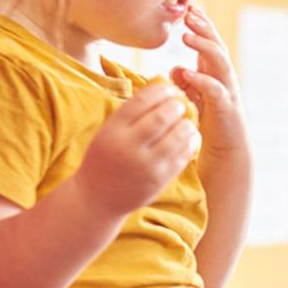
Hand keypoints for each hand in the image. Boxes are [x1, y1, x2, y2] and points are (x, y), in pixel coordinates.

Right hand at [69, 84, 197, 215]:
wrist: (96, 198)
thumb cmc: (105, 158)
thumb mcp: (108, 132)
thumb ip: (130, 114)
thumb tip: (162, 88)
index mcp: (113, 130)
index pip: (142, 101)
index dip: (161, 91)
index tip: (170, 88)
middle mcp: (128, 147)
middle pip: (162, 117)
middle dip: (177, 106)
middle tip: (181, 104)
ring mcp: (146, 165)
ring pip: (177, 136)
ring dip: (186, 124)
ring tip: (186, 121)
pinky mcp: (160, 179)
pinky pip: (183, 156)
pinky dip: (190, 143)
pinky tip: (189, 137)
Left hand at [170, 5, 247, 164]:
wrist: (226, 152)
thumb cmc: (208, 124)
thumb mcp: (194, 97)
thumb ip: (186, 81)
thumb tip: (175, 68)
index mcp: (216, 73)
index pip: (211, 43)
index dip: (202, 25)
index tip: (188, 8)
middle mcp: (224, 79)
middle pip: (217, 47)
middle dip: (204, 29)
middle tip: (189, 14)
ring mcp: (227, 92)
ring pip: (220, 63)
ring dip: (204, 48)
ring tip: (186, 37)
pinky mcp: (226, 109)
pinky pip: (216, 91)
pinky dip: (202, 80)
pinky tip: (188, 73)